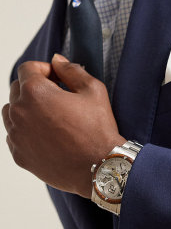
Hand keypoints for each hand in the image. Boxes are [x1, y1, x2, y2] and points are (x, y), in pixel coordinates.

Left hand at [2, 54, 125, 198]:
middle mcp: (19, 112)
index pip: (27, 68)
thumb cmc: (98, 130)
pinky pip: (15, 136)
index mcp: (35, 92)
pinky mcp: (19, 155)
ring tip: (51, 119)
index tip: (58, 79)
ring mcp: (16, 135)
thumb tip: (57, 60)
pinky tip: (49, 137)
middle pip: (17, 89)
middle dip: (35, 89)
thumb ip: (71, 70)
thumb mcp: (93, 90)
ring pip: (11, 113)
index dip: (45, 70)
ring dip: (27, 110)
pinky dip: (27, 132)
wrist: (100, 167)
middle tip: (58, 99)